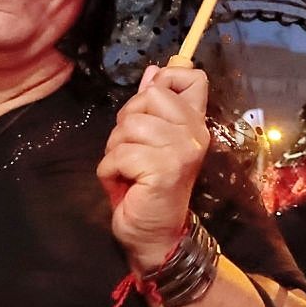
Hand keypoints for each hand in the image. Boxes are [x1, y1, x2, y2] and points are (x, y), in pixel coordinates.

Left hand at [99, 64, 209, 269]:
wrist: (154, 236)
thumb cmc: (147, 188)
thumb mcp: (148, 141)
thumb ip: (152, 107)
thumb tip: (153, 71)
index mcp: (194, 123)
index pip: (192, 78)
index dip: (165, 81)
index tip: (153, 110)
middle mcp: (195, 133)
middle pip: (150, 95)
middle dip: (127, 123)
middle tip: (133, 151)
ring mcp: (182, 150)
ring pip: (130, 126)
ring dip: (116, 150)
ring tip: (128, 171)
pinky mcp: (165, 169)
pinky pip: (120, 154)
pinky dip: (110, 171)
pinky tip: (125, 185)